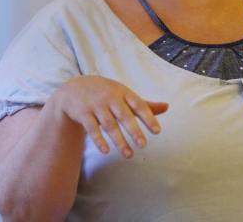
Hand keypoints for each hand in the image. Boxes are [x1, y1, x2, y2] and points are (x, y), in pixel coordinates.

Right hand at [52, 75, 167, 157]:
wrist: (75, 88)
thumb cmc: (107, 93)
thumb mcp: (124, 95)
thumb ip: (144, 104)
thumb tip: (167, 106)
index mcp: (123, 92)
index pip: (138, 105)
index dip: (148, 117)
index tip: (157, 132)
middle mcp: (110, 98)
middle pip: (124, 116)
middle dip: (134, 131)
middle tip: (143, 145)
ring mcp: (96, 105)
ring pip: (109, 125)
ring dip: (119, 141)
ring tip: (129, 155)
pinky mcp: (83, 114)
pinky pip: (92, 129)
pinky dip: (99, 140)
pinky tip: (106, 151)